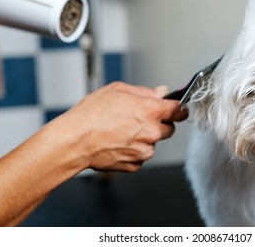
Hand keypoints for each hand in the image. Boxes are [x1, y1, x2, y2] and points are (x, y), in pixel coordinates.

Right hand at [59, 82, 187, 171]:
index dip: (179, 108)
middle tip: (139, 119)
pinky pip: (141, 156)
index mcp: (150, 111)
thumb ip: (144, 92)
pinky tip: (118, 143)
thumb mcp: (117, 90)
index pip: (178, 110)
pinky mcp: (135, 164)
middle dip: (159, 124)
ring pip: (153, 143)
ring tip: (122, 132)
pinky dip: (134, 151)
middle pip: (169, 128)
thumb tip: (160, 92)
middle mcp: (151, 132)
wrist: (74, 141)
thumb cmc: (91, 114)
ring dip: (144, 138)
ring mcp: (144, 151)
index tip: (179, 109)